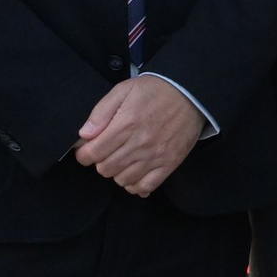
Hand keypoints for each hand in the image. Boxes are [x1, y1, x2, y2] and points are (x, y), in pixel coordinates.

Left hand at [74, 77, 203, 195]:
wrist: (192, 93)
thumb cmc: (156, 90)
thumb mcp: (124, 89)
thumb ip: (101, 111)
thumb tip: (84, 135)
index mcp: (126, 124)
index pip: (91, 154)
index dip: (84, 153)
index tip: (89, 147)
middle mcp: (139, 144)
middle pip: (105, 169)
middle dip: (101, 161)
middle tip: (109, 149)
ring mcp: (155, 156)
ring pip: (122, 180)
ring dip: (118, 171)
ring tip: (124, 158)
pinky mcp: (169, 163)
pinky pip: (144, 186)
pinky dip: (135, 184)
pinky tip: (135, 172)